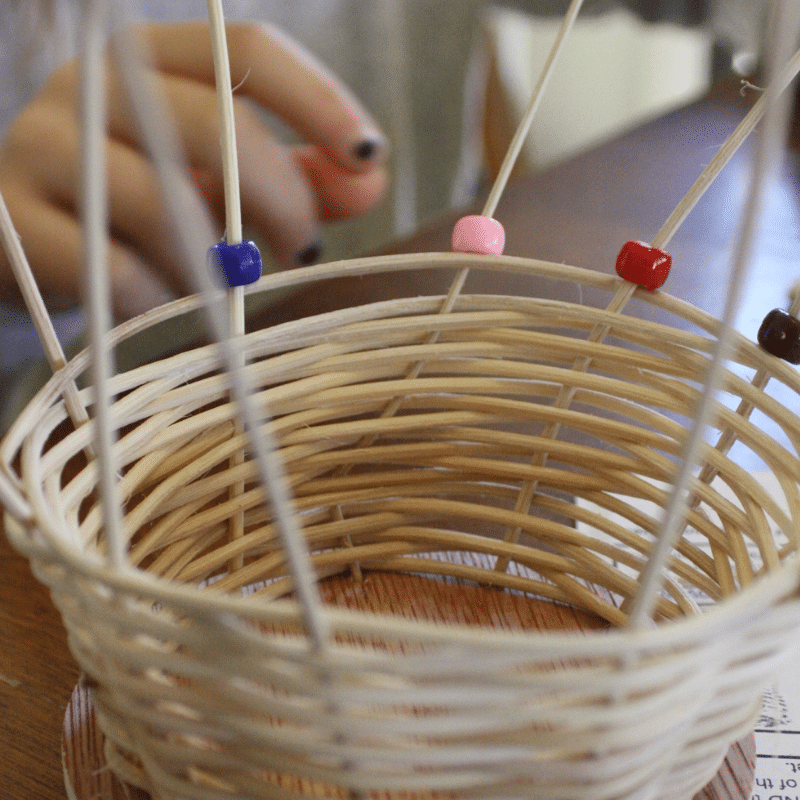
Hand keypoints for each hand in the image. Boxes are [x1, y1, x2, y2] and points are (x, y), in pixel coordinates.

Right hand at [0, 21, 387, 318]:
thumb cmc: (138, 203)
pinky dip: (158, 297)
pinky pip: (112, 269)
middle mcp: (93, 85)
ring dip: (215, 260)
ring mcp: (45, 148)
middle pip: (212, 122)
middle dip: (279, 193)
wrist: (26, 235)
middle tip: (303, 247)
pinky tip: (163, 302)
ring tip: (222, 283)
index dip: (317, 101)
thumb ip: (293, 178)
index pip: (245, 51)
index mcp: (151, 58)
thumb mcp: (216, 179)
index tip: (370, 156)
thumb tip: (370, 182)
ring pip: (163, 204)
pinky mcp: (16, 222)